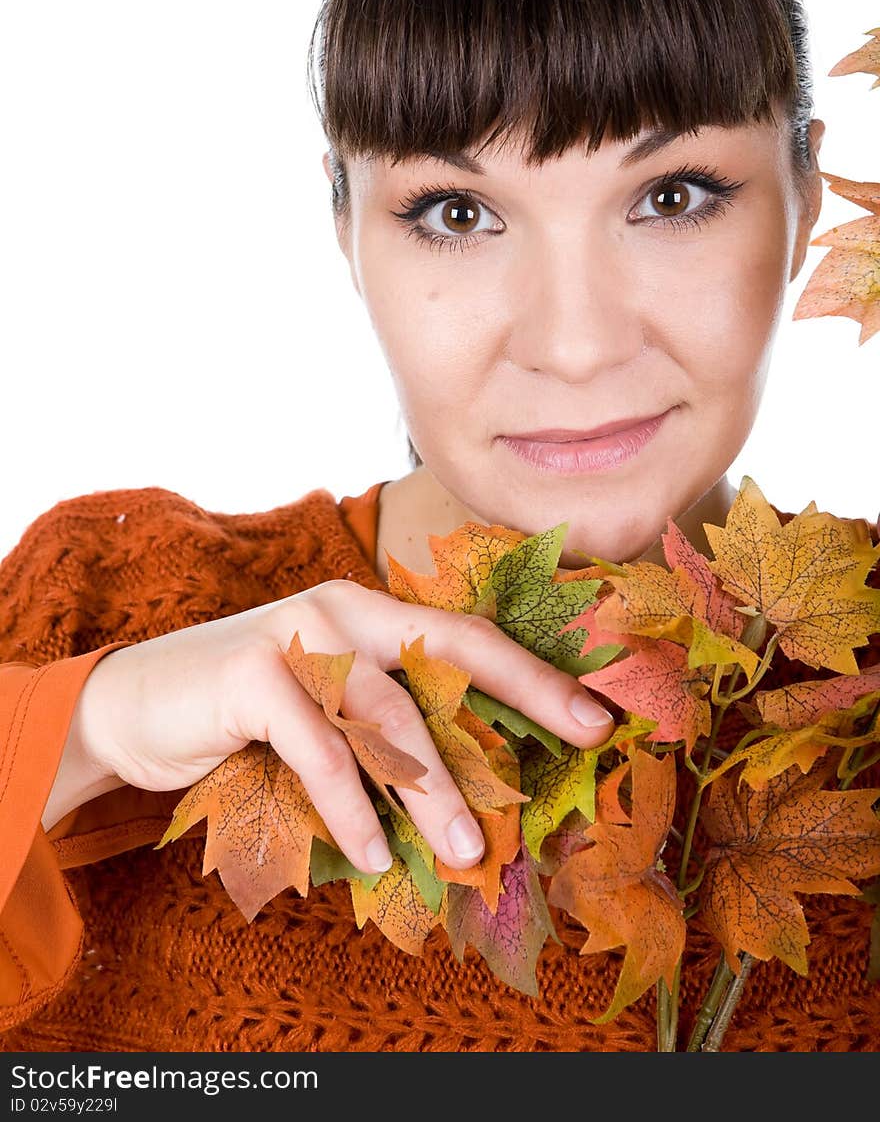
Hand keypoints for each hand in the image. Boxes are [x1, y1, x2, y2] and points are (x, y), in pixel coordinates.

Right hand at [76, 579, 613, 875]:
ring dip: (433, 786)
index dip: (533, 671)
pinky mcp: (250, 674)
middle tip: (583, 735)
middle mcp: (341, 610)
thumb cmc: (247, 714)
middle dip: (524, 688)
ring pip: (387, 709)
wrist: (130, 703)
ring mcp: (294, 635)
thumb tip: (473, 793)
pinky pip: (318, 747)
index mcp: (369, 614)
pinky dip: (351, 805)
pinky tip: (373, 852)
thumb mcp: (326, 709)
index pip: (466, 635)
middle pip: (448, 646)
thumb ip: (385, 726)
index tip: (596, 711)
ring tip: (467, 852)